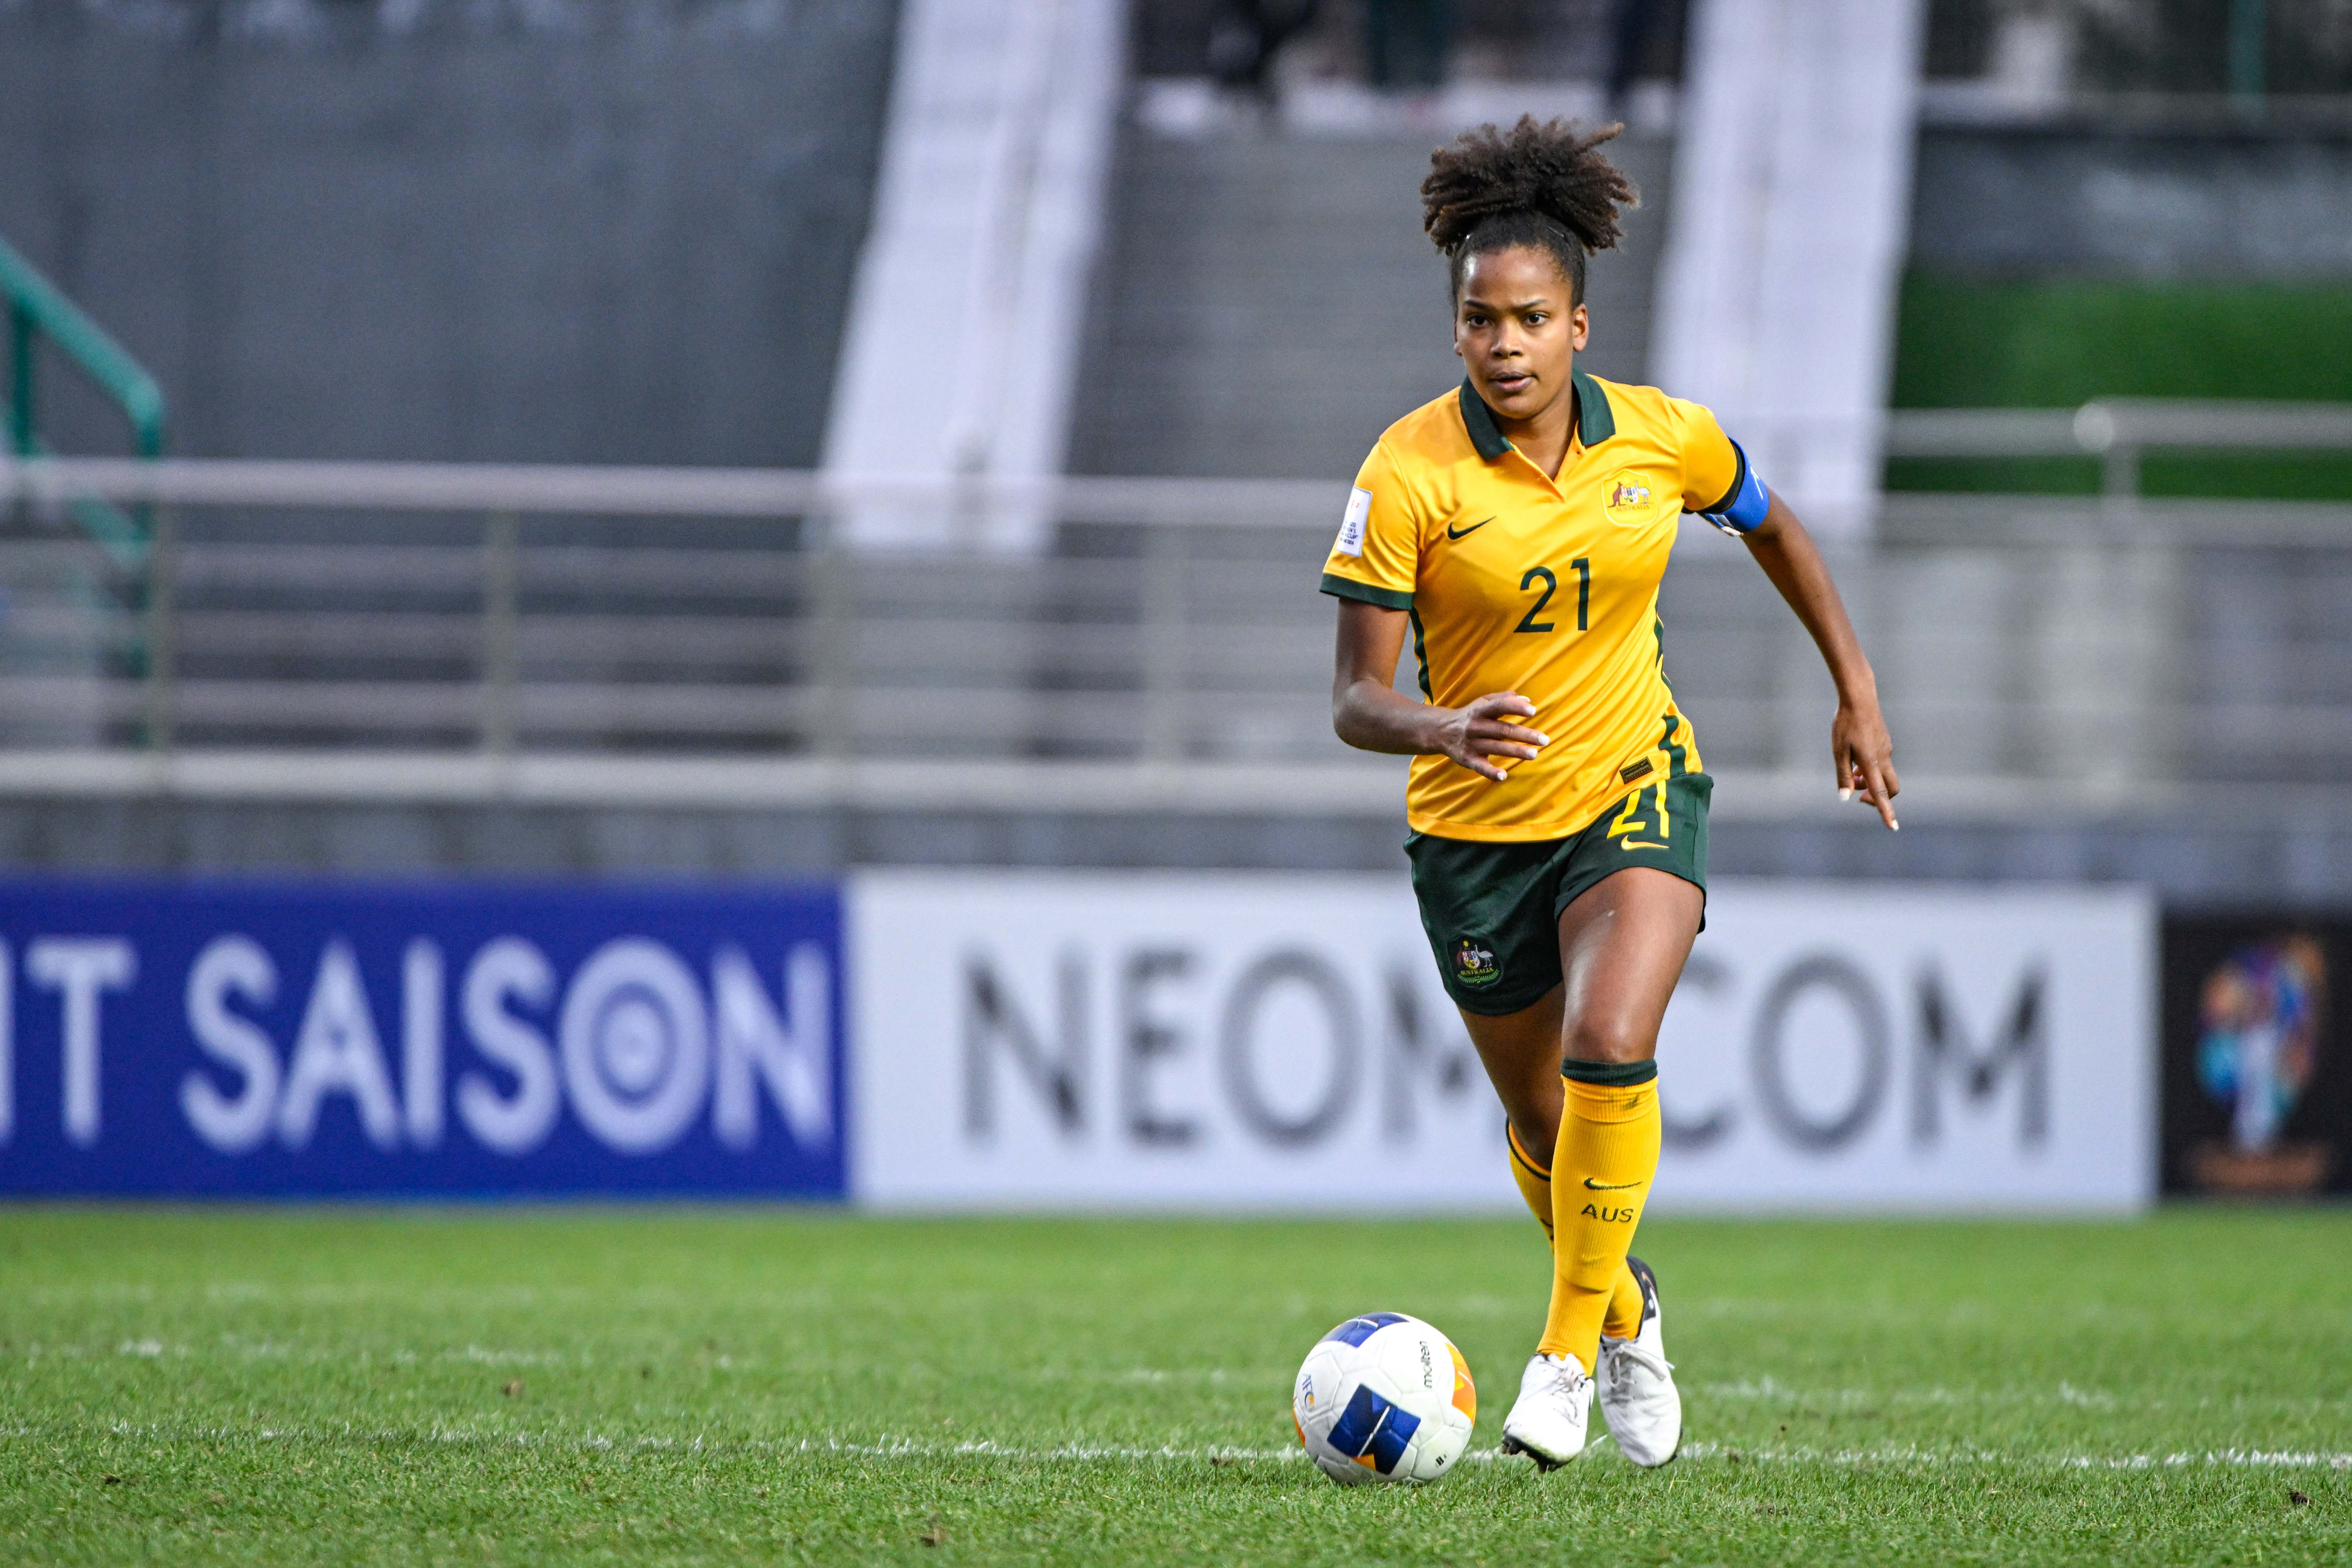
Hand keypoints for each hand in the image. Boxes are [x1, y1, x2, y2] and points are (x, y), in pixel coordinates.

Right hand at [1435, 692, 1547, 781]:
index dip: (1516, 708)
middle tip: (1544, 740)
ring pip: (1496, 748)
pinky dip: (1491, 772)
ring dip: (1515, 751)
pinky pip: (1480, 767)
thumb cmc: (1470, 715)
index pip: (1499, 707)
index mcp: (1480, 710)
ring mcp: (1471, 744)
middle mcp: (1475, 726)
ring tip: (1534, 754)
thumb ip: (1504, 699)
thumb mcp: (1482, 702)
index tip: (1533, 711)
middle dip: (1525, 735)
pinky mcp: (1467, 759)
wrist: (1440, 731)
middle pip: (1503, 730)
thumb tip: (1528, 701)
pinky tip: (1503, 776)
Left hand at [1832, 694, 1899, 829]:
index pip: (1881, 794)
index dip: (1886, 812)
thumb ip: (1842, 776)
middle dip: (1878, 798)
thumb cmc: (1845, 724)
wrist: (1860, 698)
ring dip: (1871, 781)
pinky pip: (1882, 763)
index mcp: (1872, 763)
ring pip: (1884, 775)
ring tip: (1852, 772)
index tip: (1893, 827)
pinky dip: (1871, 769)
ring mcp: (1887, 750)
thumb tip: (1845, 798)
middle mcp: (1884, 758)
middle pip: (1891, 788)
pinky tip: (1856, 758)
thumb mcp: (1838, 751)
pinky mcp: (1886, 743)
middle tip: (1858, 794)